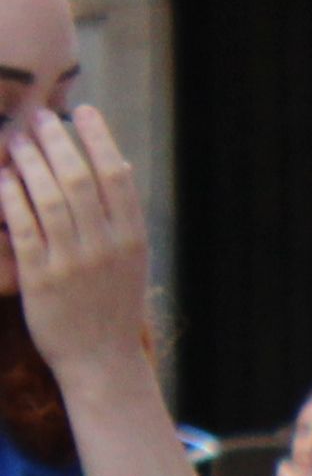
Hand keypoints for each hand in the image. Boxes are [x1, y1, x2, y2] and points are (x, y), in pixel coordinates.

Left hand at [0, 109, 170, 430]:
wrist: (102, 362)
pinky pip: (22, 227)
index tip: (82, 112)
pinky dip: (11, 197)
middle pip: (80, 179)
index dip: (99, 138)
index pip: (118, 177)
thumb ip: (122, 217)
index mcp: (133, 240)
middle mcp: (106, 248)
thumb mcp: (131, 262)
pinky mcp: (41, 278)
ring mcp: (73, 262)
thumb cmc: (113, 307)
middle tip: (40, 119)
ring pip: (49, 198)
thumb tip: (116, 165)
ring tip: (17, 142)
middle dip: (58, 142)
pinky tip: (3, 179)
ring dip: (30, 163)